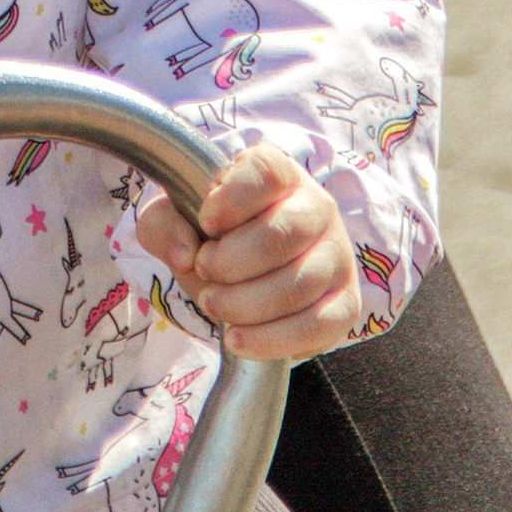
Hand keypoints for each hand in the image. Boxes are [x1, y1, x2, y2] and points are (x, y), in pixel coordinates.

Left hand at [135, 145, 361, 361]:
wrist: (244, 273)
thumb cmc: (214, 235)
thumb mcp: (177, 219)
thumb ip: (166, 223)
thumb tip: (185, 253)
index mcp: (279, 172)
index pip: (266, 173)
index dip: (230, 200)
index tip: (206, 222)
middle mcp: (317, 207)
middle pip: (283, 233)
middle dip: (231, 262)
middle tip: (203, 270)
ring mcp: (337, 256)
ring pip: (300, 283)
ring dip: (245, 303)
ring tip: (213, 304)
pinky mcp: (346, 304)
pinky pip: (318, 326)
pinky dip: (272, 339)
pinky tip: (237, 338)